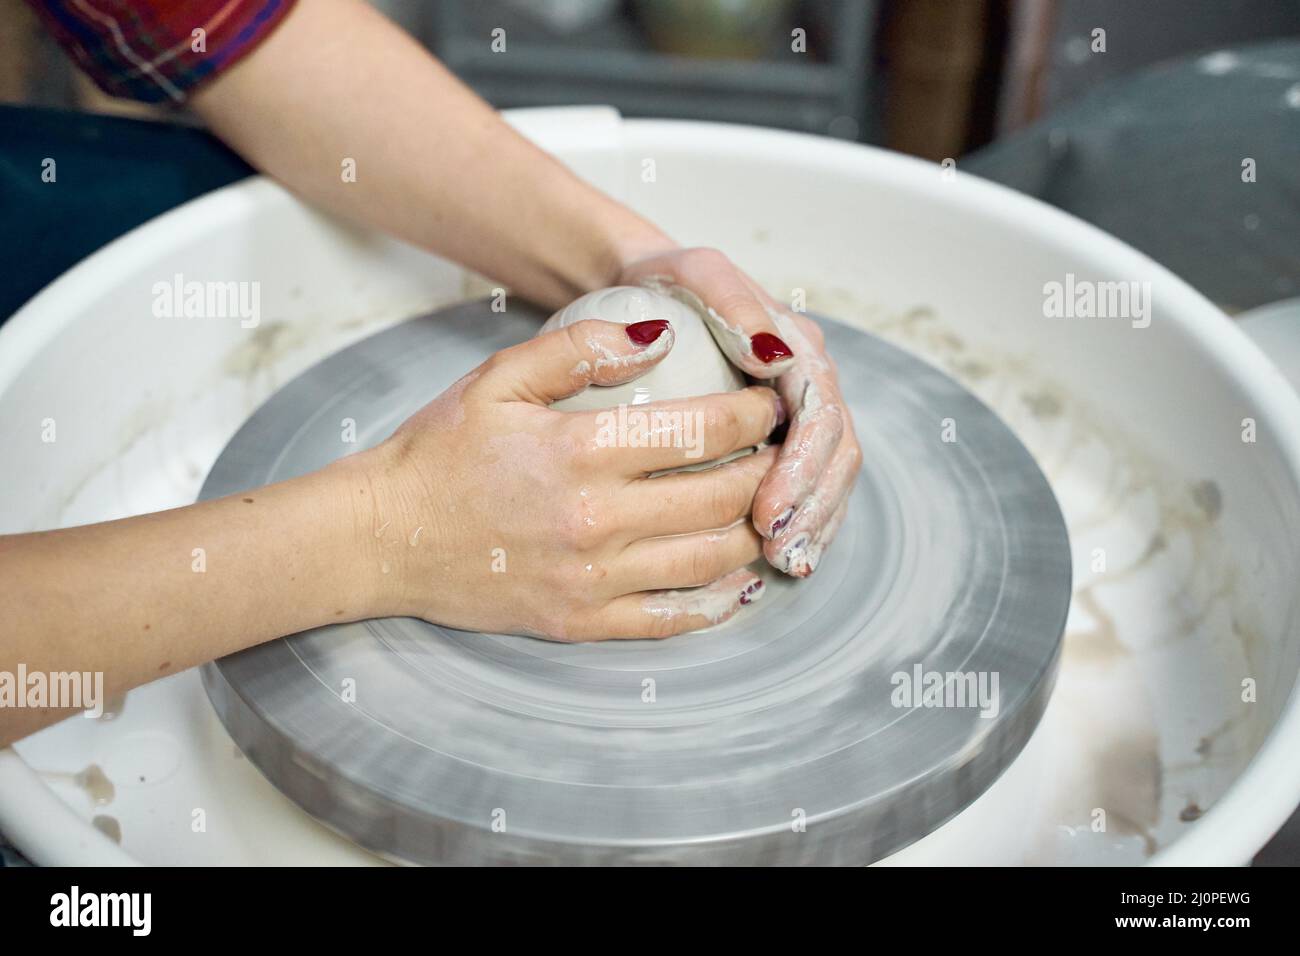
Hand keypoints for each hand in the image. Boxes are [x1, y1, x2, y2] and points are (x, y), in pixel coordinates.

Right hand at [351, 318, 782, 640]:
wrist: (383, 538)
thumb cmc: (439, 452)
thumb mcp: (498, 379)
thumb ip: (579, 350)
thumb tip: (661, 336)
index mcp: (580, 453)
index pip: (700, 431)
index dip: (753, 416)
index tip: (770, 405)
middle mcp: (595, 521)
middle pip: (721, 497)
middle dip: (768, 469)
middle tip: (782, 453)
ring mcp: (591, 579)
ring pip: (709, 560)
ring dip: (752, 531)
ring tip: (765, 507)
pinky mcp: (580, 622)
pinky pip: (670, 620)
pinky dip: (716, 603)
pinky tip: (736, 581)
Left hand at [616, 246, 861, 576]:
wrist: (646, 285)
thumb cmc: (666, 281)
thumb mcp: (695, 272)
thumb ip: (733, 303)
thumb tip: (773, 355)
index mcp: (799, 348)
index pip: (820, 416)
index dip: (802, 469)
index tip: (769, 511)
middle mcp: (809, 382)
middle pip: (837, 455)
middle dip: (815, 508)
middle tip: (782, 553)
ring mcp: (798, 412)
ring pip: (828, 477)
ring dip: (814, 524)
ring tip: (787, 564)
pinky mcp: (777, 438)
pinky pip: (803, 485)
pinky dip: (799, 522)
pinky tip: (775, 558)